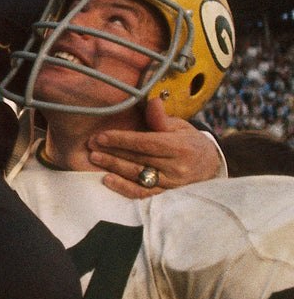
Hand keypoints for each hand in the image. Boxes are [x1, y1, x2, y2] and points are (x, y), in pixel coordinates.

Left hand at [86, 98, 221, 198]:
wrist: (209, 167)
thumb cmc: (189, 143)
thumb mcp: (180, 126)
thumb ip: (162, 118)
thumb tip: (152, 102)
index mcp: (179, 147)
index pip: (145, 142)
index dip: (121, 139)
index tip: (102, 136)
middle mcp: (176, 167)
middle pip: (138, 159)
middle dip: (112, 151)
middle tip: (90, 146)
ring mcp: (171, 184)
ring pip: (137, 176)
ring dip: (113, 167)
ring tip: (95, 159)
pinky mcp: (166, 196)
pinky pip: (142, 194)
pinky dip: (123, 188)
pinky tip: (107, 179)